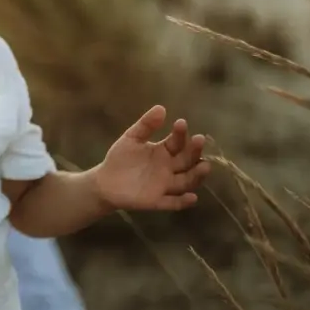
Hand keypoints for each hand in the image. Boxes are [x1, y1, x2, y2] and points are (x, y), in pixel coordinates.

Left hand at [92, 105, 210, 210]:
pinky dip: (183, 201)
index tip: (181, 123)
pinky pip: (173, 202)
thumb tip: (161, 107)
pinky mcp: (158, 201)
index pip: (177, 142)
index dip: (180, 133)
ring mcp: (165, 185)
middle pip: (186, 160)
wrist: (105, 182)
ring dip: (196, 175)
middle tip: (199, 140)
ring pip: (186, 181)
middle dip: (194, 151)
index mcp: (164, 151)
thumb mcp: (131, 138)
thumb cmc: (121, 159)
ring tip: (204, 166)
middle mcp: (169, 168)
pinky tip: (192, 197)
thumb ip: (145, 125)